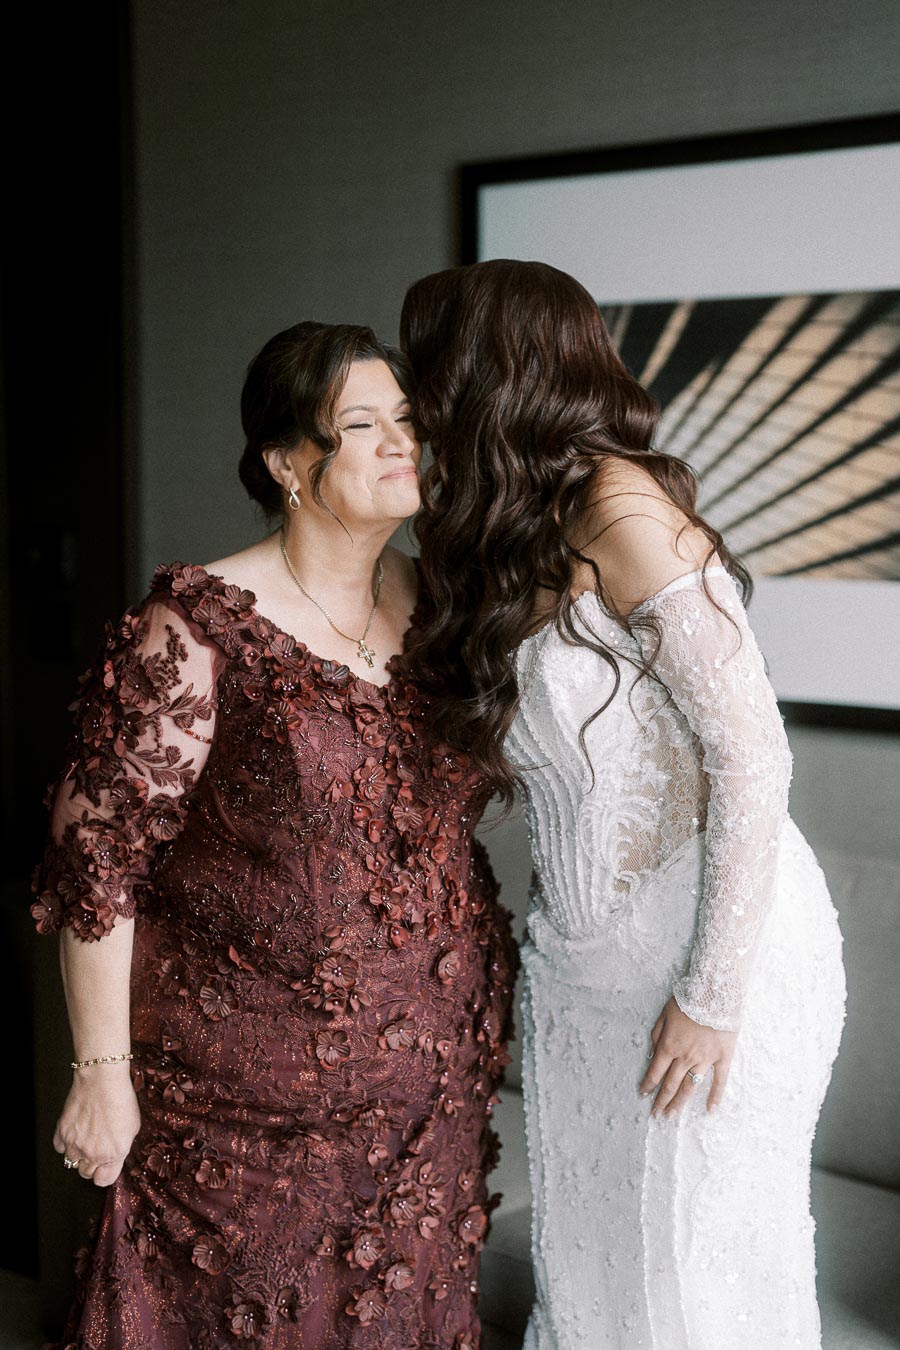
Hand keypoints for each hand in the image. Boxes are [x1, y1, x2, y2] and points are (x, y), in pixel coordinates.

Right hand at [53, 1065, 140, 1186]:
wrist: (102, 1079)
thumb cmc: (121, 1098)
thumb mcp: (133, 1127)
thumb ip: (121, 1147)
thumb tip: (114, 1157)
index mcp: (114, 1154)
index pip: (104, 1180)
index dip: (105, 1174)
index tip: (106, 1167)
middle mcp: (93, 1153)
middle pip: (86, 1173)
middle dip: (92, 1164)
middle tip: (97, 1148)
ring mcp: (75, 1144)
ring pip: (72, 1162)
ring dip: (78, 1153)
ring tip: (87, 1136)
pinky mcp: (62, 1132)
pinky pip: (60, 1148)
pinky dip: (66, 1143)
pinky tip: (75, 1131)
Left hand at [640, 996, 736, 1117]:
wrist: (715, 993)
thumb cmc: (688, 1000)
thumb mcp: (664, 1013)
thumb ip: (656, 1035)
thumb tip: (650, 1056)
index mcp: (669, 1045)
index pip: (655, 1071)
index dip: (648, 1085)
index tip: (643, 1095)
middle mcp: (685, 1056)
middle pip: (670, 1084)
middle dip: (661, 1100)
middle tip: (657, 1115)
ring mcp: (704, 1059)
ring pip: (690, 1086)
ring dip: (680, 1103)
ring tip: (672, 1116)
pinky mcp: (722, 1058)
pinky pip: (719, 1081)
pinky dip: (715, 1096)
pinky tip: (710, 1110)